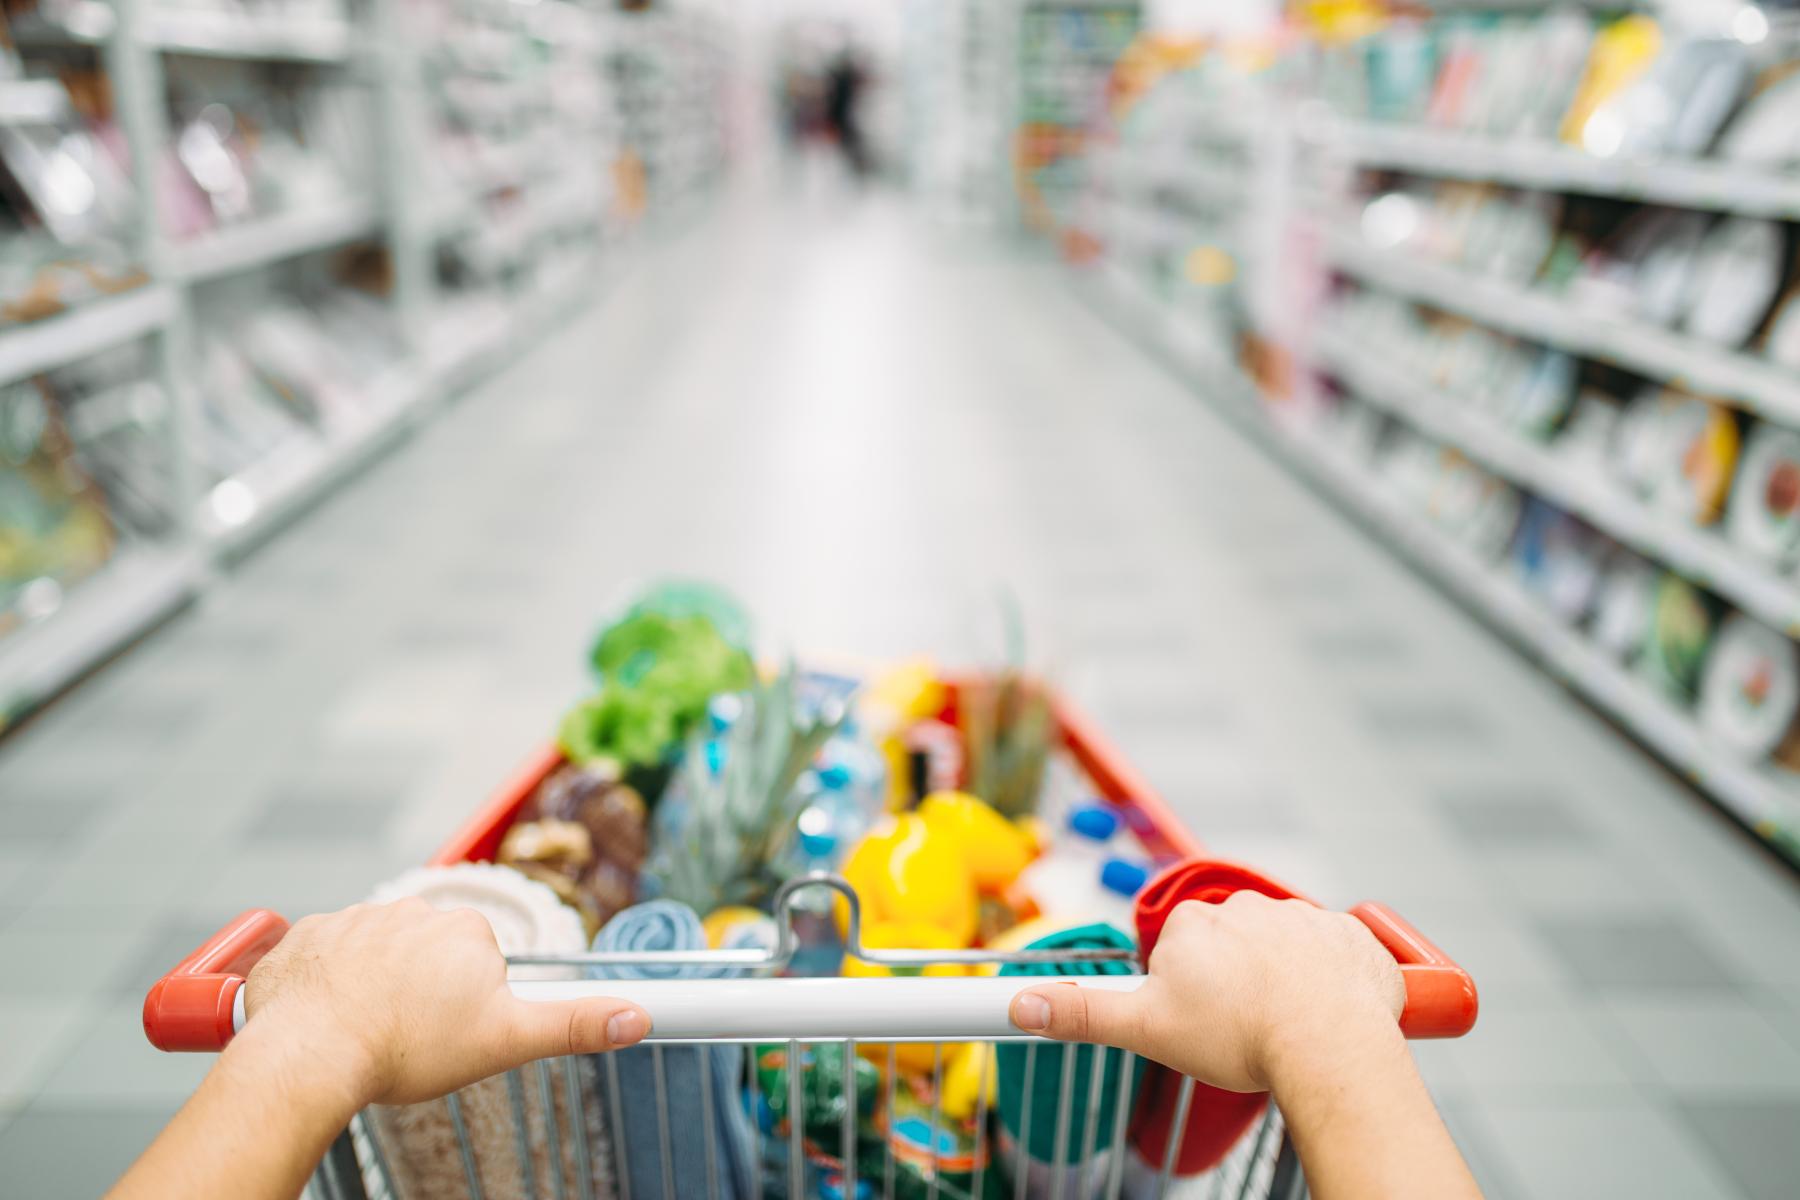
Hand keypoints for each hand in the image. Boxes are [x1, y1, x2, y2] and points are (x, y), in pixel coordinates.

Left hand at [240, 898, 649, 1106]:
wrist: (311, 1052)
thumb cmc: (406, 1048)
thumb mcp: (505, 1041)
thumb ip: (574, 1025)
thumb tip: (638, 1017)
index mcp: (466, 930)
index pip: (477, 961)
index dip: (465, 1002)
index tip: (447, 1030)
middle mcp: (413, 910)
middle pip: (427, 952)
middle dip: (421, 988)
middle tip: (407, 1033)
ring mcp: (356, 918)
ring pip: (376, 952)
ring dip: (373, 982)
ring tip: (365, 1027)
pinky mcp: (307, 933)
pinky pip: (325, 953)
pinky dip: (327, 980)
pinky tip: (327, 1014)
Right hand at [1008, 893, 1403, 1092]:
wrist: (1328, 1045)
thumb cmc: (1238, 1037)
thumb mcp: (1147, 1029)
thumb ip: (1083, 1014)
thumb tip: (1020, 1003)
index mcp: (1194, 923)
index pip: (1180, 949)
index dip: (1187, 989)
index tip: (1201, 1018)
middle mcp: (1247, 906)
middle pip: (1232, 945)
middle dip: (1235, 980)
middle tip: (1242, 1026)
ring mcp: (1303, 917)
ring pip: (1284, 948)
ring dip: (1284, 978)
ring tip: (1287, 1025)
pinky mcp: (1351, 935)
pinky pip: (1336, 953)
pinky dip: (1333, 979)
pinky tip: (1328, 1013)